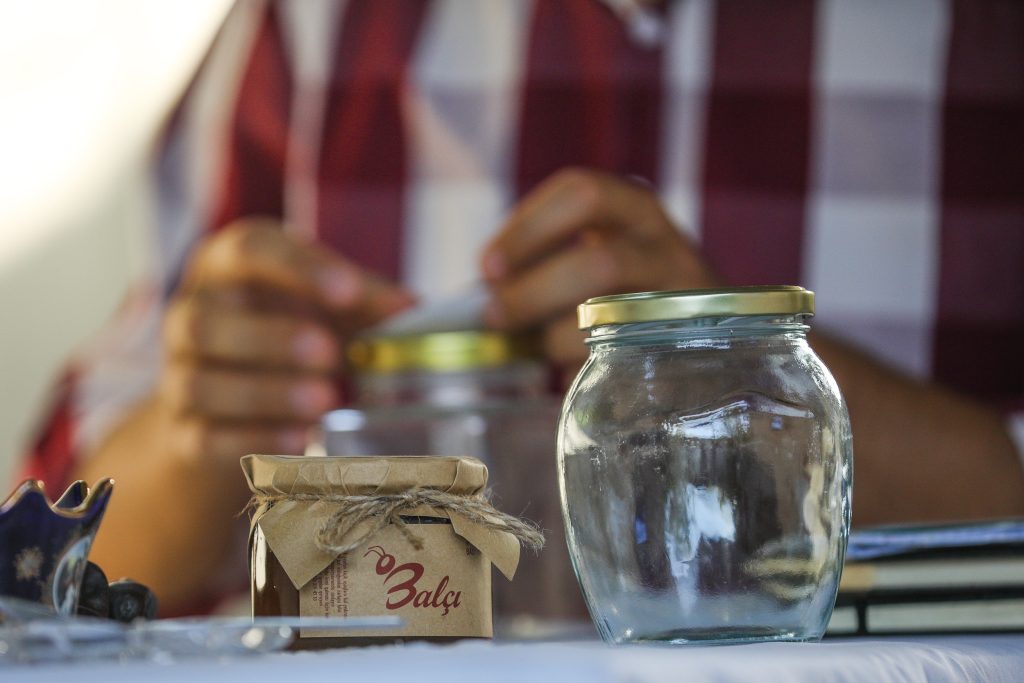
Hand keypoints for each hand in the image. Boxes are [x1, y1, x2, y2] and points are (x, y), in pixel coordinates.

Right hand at [159, 218, 414, 464]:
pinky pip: (206, 438)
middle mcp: (192, 315)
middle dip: (270, 339)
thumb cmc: (292, 329)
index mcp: (228, 266)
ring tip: (323, 400)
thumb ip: (365, 302)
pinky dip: (254, 439)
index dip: (297, 268)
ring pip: (199, 383)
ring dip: (264, 393)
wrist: (235, 401)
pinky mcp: (186, 433)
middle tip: (329, 354)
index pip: (249, 249)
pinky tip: (299, 440)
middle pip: (206, 322)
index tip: (346, 291)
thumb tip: (410, 310)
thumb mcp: (329, 305)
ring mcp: (180, 377)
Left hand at [480, 168, 718, 367]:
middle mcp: (668, 246)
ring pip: (613, 318)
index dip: (526, 227)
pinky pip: (625, 362)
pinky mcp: (687, 348)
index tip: (487, 267)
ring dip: (554, 337)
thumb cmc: (624, 291)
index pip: (581, 192)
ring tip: (531, 349)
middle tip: (493, 316)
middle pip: (598, 262)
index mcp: (635, 209)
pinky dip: (583, 368)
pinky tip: (565, 372)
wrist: (708, 329)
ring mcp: (685, 300)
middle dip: (533, 291)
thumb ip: (546, 265)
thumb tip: (483, 300)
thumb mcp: (594, 256)